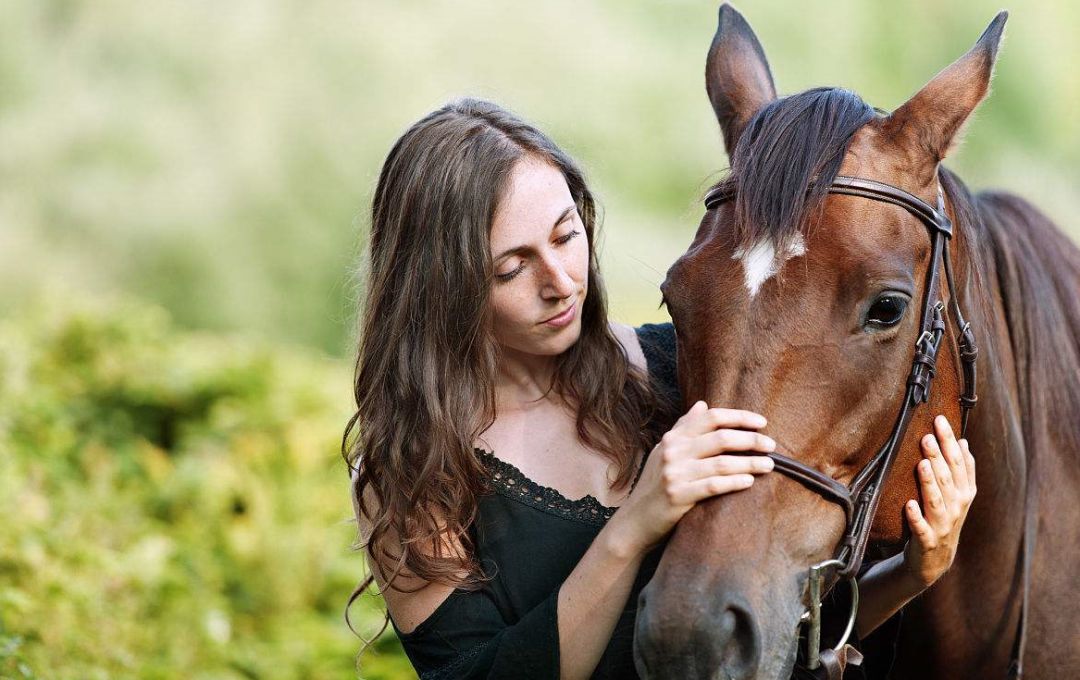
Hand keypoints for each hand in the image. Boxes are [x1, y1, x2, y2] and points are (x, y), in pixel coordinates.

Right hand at [611, 400, 774, 553]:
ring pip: (722, 463)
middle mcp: (672, 451)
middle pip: (721, 438)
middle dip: (751, 440)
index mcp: (673, 437)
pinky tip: (750, 481)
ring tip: (769, 465)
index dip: (739, 417)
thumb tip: (702, 404)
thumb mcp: (664, 451)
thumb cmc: (655, 484)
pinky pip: (713, 485)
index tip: (762, 422)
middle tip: (771, 445)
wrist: (635, 520)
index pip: (711, 417)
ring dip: (750, 463)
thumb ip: (684, 428)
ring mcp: (674, 473)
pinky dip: (734, 482)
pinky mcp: (678, 496)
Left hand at [902, 414, 976, 587]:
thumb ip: (961, 469)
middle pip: (948, 477)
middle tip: (926, 435)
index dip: (950, 441)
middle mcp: (957, 507)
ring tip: (921, 463)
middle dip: (938, 456)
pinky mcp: (927, 541)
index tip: (939, 419)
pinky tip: (909, 505)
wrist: (935, 559)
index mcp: (964, 492)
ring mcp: (943, 525)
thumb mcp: (957, 494)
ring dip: (929, 482)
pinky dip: (916, 517)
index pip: (959, 462)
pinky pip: (922, 529)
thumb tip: (962, 441)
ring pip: (937, 500)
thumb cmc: (943, 518)